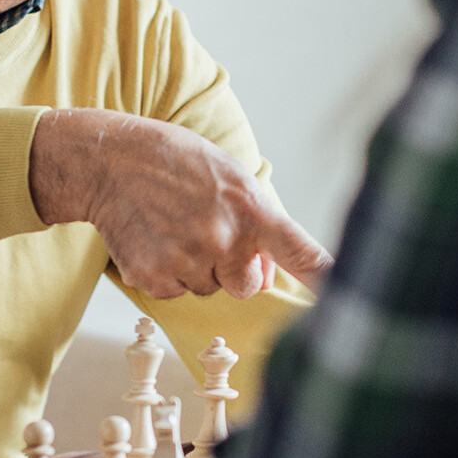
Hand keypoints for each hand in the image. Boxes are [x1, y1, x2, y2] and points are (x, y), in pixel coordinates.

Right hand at [29, 109, 331, 297]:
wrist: (110, 160)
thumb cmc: (176, 162)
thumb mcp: (230, 177)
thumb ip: (258, 223)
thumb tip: (265, 276)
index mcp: (251, 210)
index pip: (300, 253)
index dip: (326, 279)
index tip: (346, 296)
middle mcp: (224, 240)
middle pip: (246, 285)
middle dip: (232, 266)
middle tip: (204, 228)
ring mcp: (188, 262)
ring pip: (207, 288)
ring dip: (195, 267)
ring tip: (173, 225)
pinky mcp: (155, 277)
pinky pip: (174, 291)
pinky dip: (165, 272)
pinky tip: (153, 237)